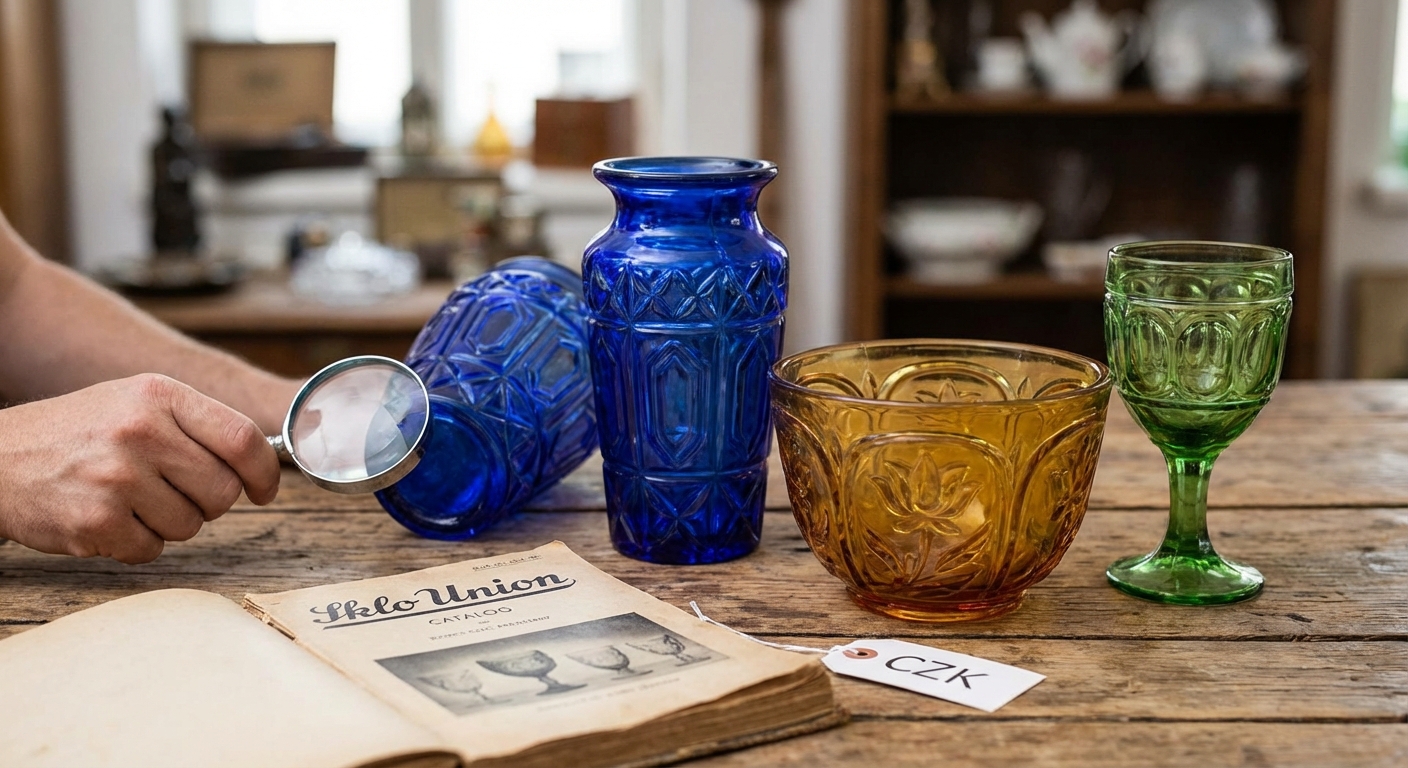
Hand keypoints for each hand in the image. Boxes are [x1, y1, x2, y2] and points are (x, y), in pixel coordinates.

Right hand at [0, 374, 280, 562]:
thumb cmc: (80, 432)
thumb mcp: (137, 402)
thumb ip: (197, 424)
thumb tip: (263, 461)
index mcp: (159, 395)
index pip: (243, 439)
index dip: (265, 473)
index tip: (263, 489)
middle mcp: (140, 431)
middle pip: (222, 491)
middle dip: (208, 502)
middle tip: (172, 491)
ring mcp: (116, 478)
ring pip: (191, 525)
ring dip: (169, 522)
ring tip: (130, 498)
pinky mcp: (95, 521)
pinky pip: (152, 550)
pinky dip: (136, 542)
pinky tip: (107, 517)